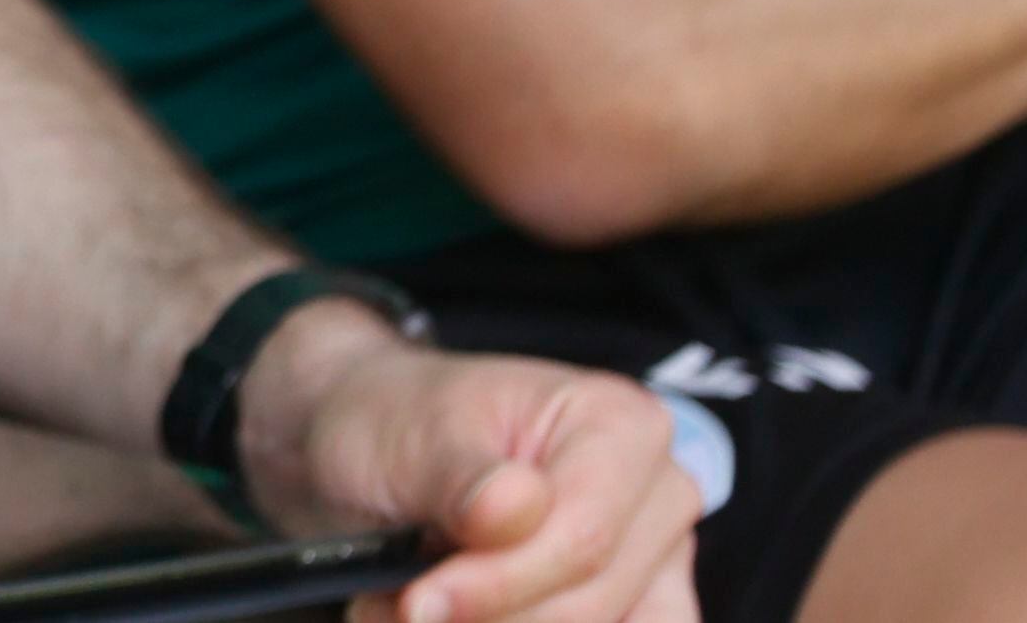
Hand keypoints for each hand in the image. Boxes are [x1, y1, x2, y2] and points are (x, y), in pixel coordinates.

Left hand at [234, 303, 695, 622]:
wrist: (369, 447)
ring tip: (421, 606)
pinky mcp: (639, 608)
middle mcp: (658, 494)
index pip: (584, 539)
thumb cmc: (397, 426)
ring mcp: (656, 561)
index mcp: (620, 423)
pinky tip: (463, 616)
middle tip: (404, 605)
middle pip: (591, 602)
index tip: (418, 602)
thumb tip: (517, 507)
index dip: (500, 584)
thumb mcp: (407, 438)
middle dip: (485, 617)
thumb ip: (460, 478)